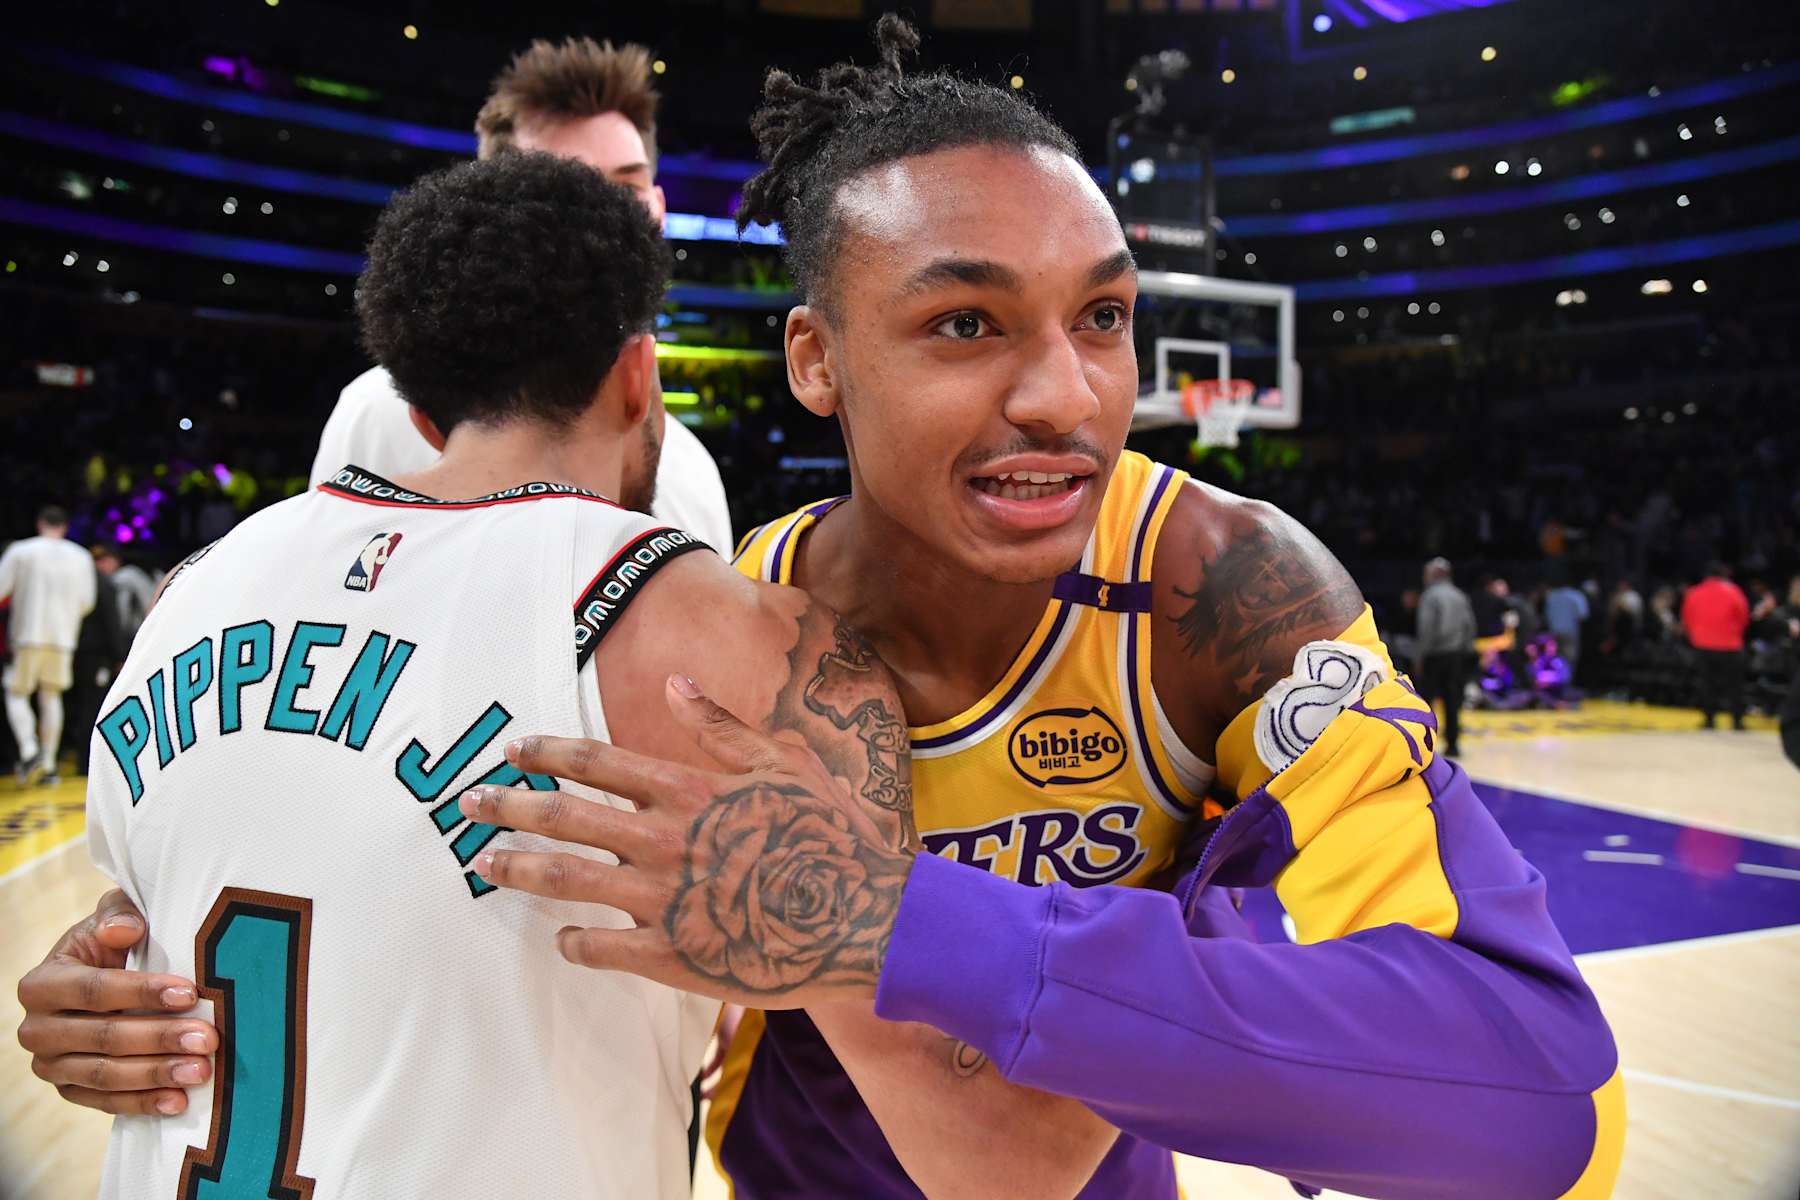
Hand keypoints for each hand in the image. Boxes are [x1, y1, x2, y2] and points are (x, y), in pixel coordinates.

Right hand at [16, 890, 217, 1115]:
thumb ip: (118, 914)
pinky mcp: (68, 1090)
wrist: (98, 982)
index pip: (93, 990)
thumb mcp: (112, 919)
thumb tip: (126, 928)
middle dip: (159, 1038)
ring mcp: (50, 1065)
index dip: (141, 992)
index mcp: (41, 984)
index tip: (189, 993)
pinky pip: (105, 1102)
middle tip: (207, 1039)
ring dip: (156, 1074)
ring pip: (105, 1074)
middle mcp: (37, 1029)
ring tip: (201, 1071)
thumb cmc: (110, 945)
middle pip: (103, 1037)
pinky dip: (143, 1103)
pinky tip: (178, 1102)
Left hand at [460, 675, 916, 1008]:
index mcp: (688, 788)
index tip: (514, 748)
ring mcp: (662, 899)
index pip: (597, 761)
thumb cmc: (832, 834)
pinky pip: (600, 947)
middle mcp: (663, 838)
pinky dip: (573, 941)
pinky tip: (560, 938)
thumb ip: (721, 726)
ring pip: (567, 879)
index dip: (548, 752)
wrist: (865, 919)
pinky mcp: (670, 954)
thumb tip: (671, 684)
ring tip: (485, 863)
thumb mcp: (786, 762)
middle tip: (470, 802)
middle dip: (510, 806)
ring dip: (520, 869)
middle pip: (565, 817)